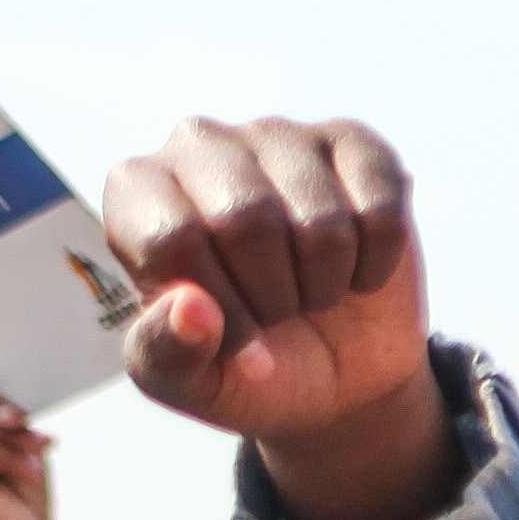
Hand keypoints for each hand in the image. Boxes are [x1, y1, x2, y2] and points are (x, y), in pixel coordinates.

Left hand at [101, 117, 444, 519]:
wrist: (333, 373)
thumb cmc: (240, 367)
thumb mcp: (187, 384)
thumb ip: (168, 354)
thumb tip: (191, 309)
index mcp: (137, 193)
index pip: (173, 239)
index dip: (219, 308)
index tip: (237, 345)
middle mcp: (200, 145)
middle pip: (248, 220)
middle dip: (273, 296)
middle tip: (276, 313)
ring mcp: (278, 136)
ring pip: (320, 219)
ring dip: (325, 284)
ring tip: (310, 292)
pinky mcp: (352, 144)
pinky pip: (381, 208)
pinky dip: (375, 265)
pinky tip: (355, 270)